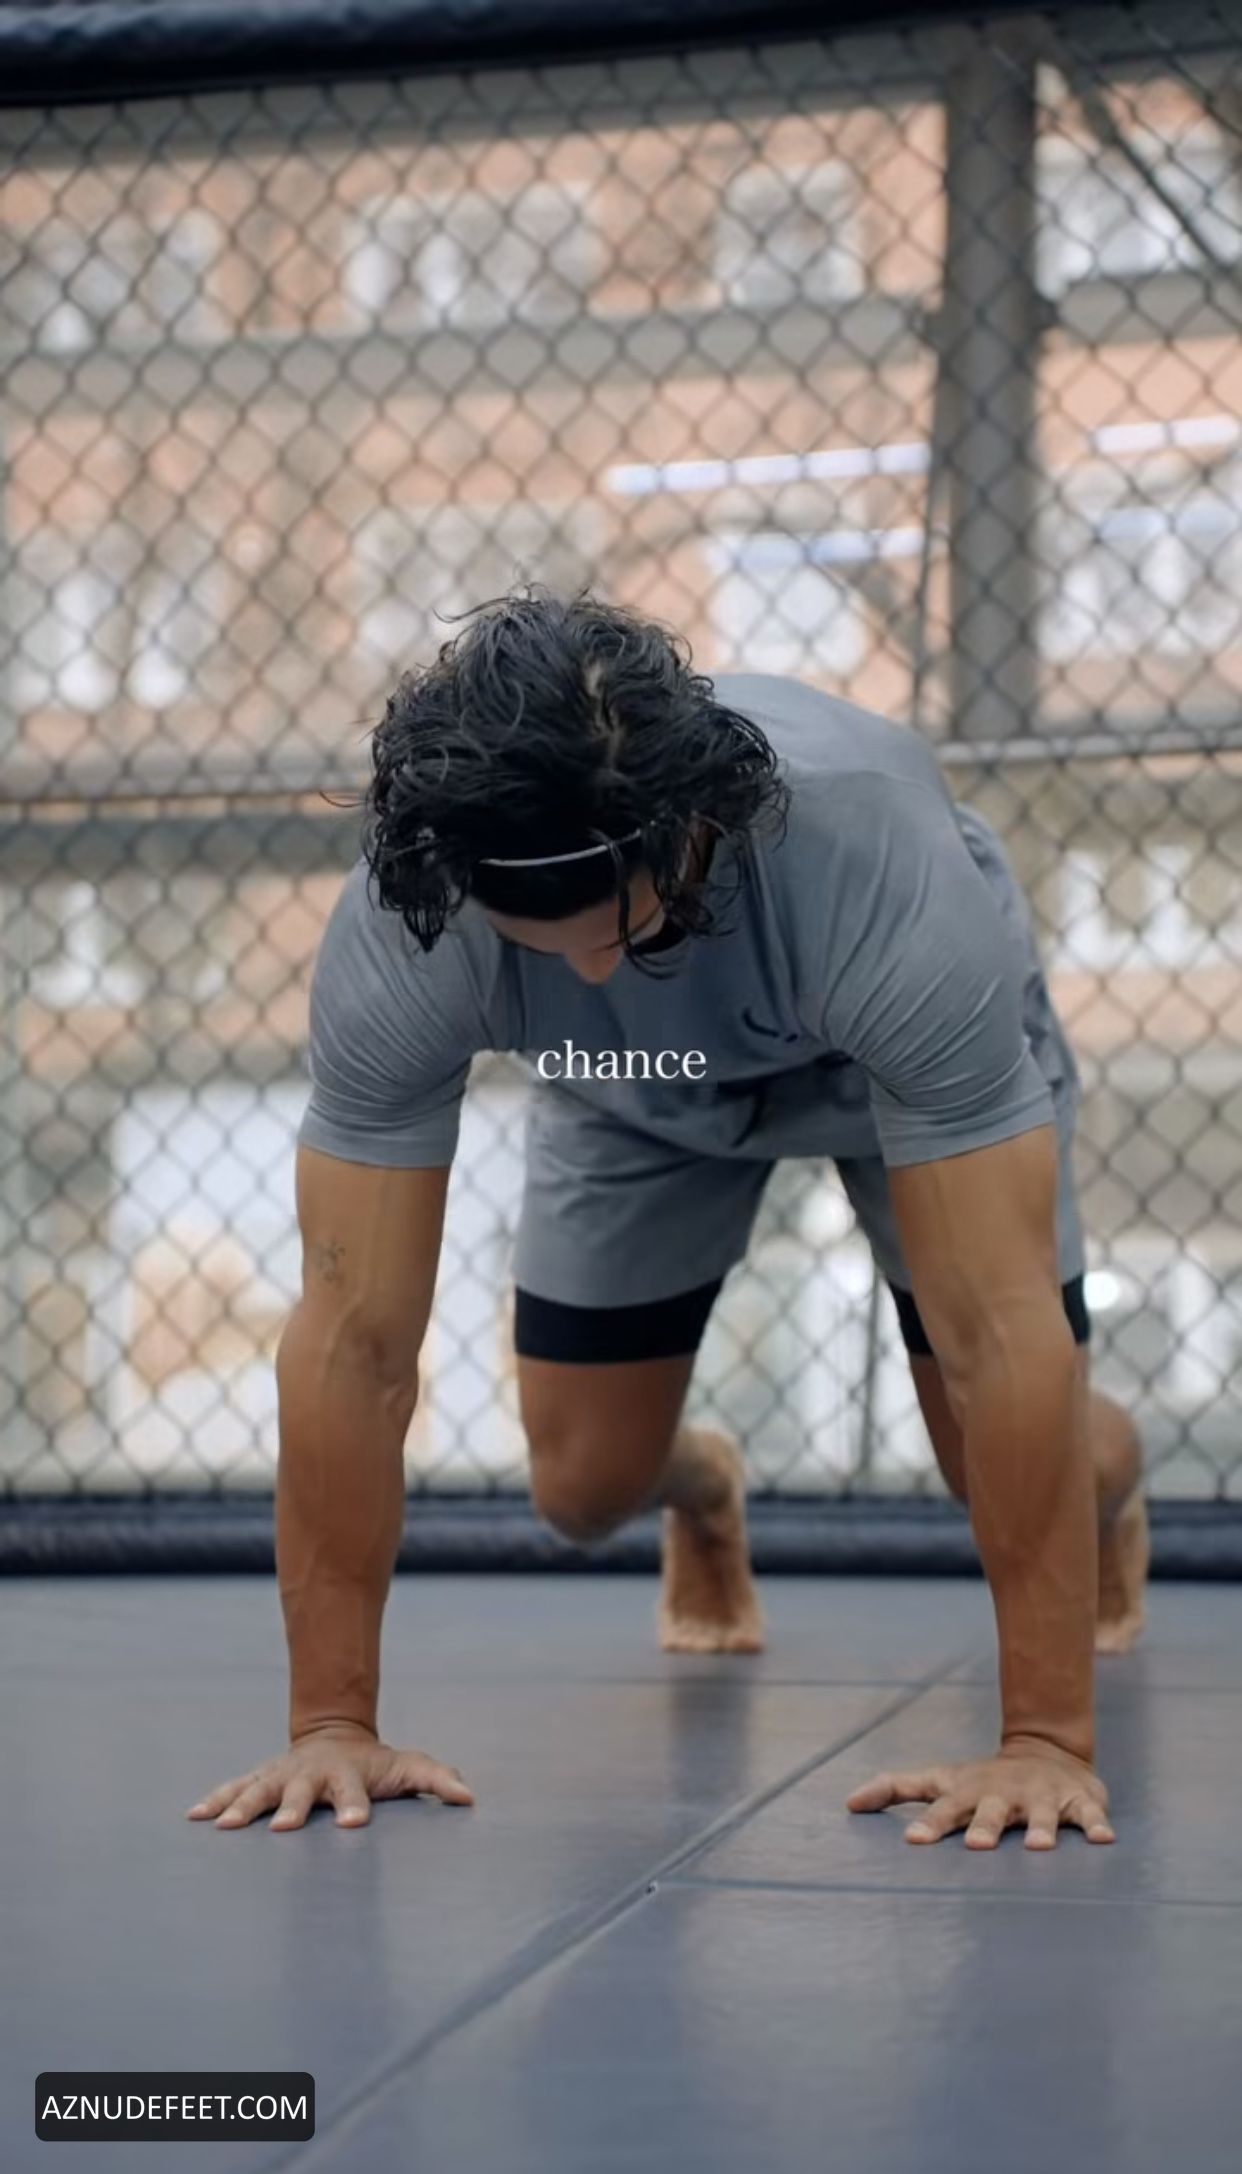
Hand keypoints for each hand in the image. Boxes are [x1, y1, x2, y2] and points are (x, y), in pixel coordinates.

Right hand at [186, 1724, 474, 1831]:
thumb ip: (438, 1780)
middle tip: (285, 1829)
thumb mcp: (409, 1767)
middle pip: (301, 1793)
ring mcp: (282, 1777)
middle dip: (293, 1809)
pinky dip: (214, 1800)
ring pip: (260, 1790)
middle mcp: (311, 1776)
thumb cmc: (376, 1765)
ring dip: (243, 1807)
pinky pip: (234, 1789)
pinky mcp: (260, 1780)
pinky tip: (194, 1817)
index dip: (356, 1807)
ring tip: (224, 1826)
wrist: (335, 1737)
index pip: (355, 1794)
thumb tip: (469, 1797)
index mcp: (348, 1777)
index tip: (355, 1824)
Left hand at [847, 1737, 1113, 1850]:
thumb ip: (895, 1789)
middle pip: (991, 1811)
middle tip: (976, 1846)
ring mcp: (1041, 1797)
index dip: (928, 1823)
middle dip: (984, 1827)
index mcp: (970, 1792)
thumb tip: (847, 1803)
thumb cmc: (981, 1780)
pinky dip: (1096, 1825)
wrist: (1044, 1751)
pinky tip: (1104, 1840)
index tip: (911, 1840)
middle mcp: (1004, 1795)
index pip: (943, 1808)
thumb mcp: (940, 1778)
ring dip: (1042, 1830)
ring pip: (1042, 1815)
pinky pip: (1088, 1815)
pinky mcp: (1078, 1801)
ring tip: (1040, 1848)